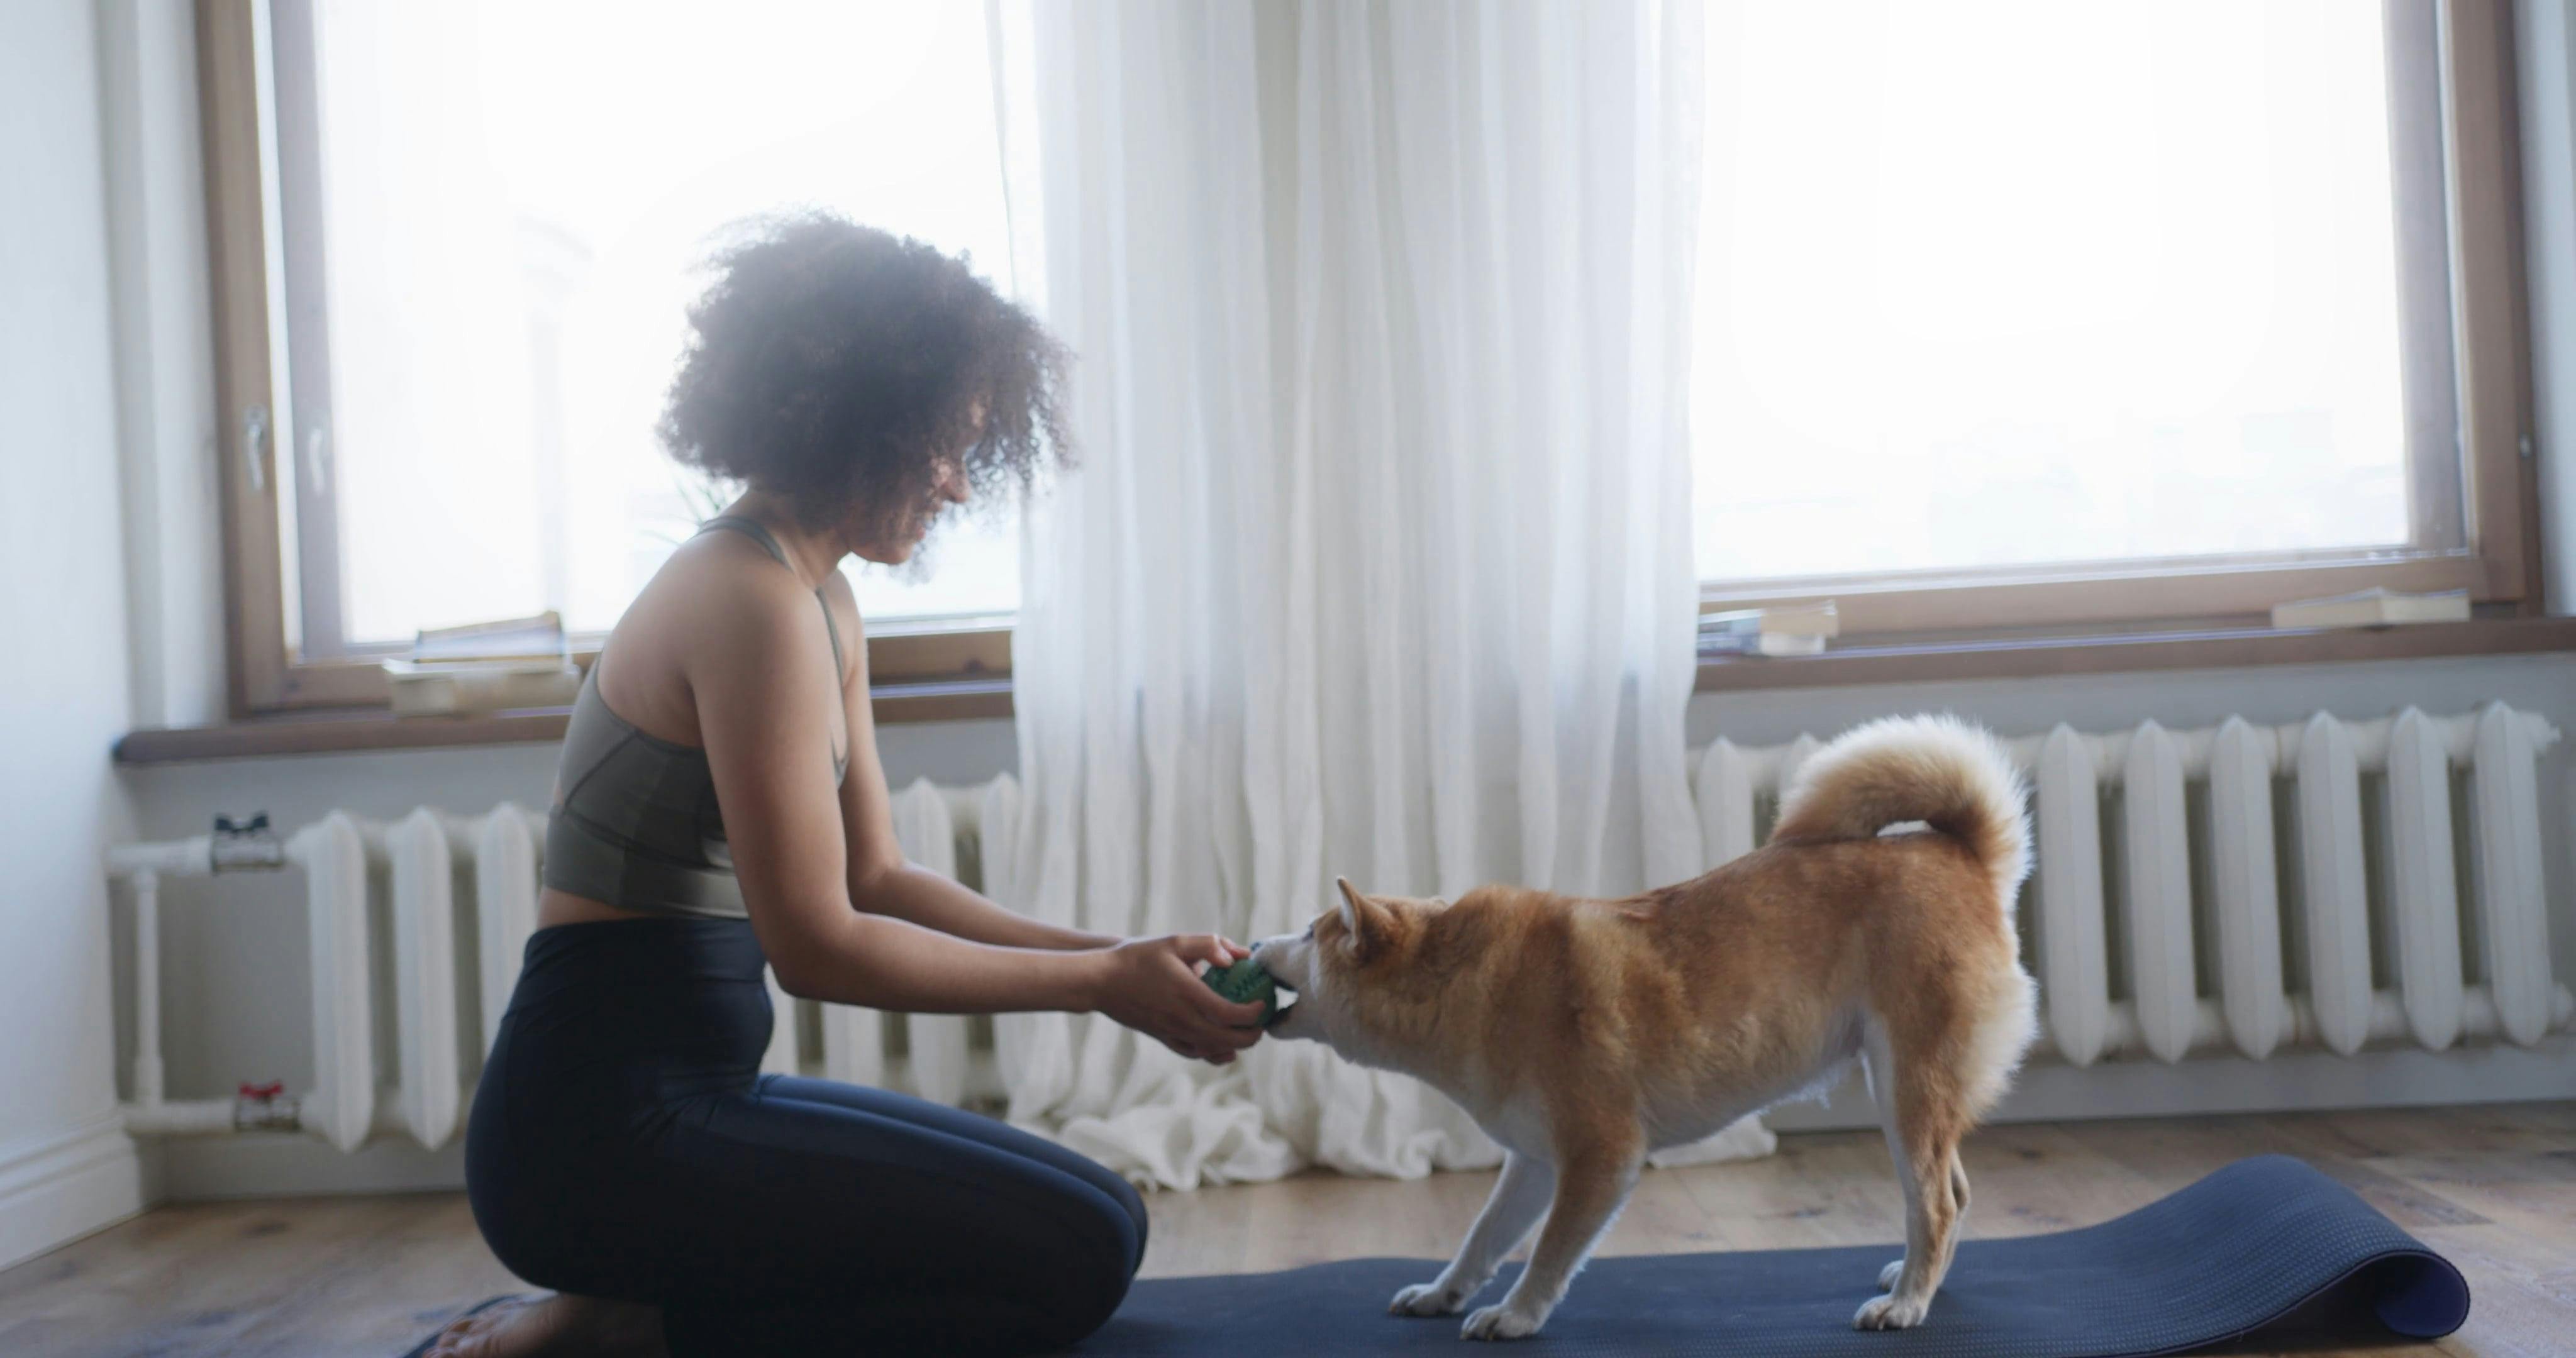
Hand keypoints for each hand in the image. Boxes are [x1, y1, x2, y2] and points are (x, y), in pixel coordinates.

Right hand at [1092, 934, 1266, 1063]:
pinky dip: (1213, 1053)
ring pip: (1212, 1050)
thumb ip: (1210, 945)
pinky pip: (1193, 1052)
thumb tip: (1238, 957)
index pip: (1230, 1014)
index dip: (1253, 1014)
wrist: (1101, 982)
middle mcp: (1181, 1018)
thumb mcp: (1175, 942)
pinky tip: (1224, 1048)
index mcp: (1187, 994)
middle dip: (1252, 1035)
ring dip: (1236, 1046)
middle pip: (1227, 1039)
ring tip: (1249, 1033)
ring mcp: (1171, 1032)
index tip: (1263, 1004)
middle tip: (1264, 1024)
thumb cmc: (1138, 957)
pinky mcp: (1163, 1038)